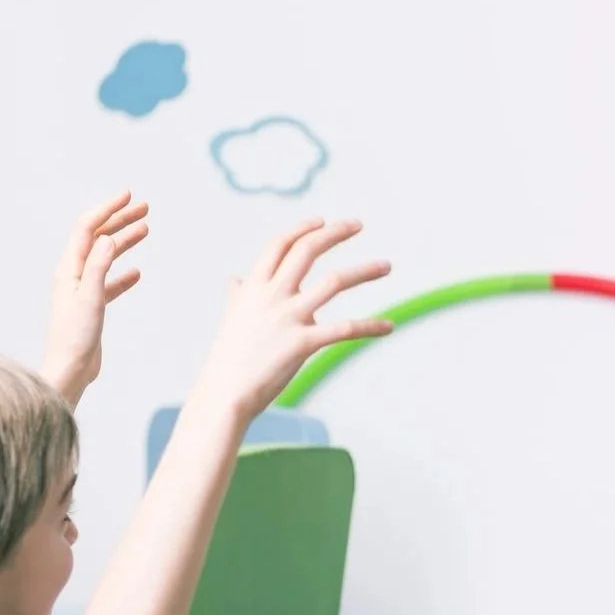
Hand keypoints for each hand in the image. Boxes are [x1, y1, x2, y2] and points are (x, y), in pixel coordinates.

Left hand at [40, 192, 149, 405]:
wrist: (70, 369)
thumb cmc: (75, 337)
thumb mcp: (90, 298)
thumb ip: (99, 266)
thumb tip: (109, 238)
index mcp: (69, 268)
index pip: (88, 228)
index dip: (107, 209)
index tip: (128, 197)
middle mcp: (73, 274)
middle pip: (98, 238)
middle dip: (119, 220)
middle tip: (144, 208)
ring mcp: (83, 289)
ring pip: (106, 257)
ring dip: (125, 242)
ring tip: (146, 230)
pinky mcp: (92, 306)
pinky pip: (109, 282)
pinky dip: (123, 273)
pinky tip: (137, 273)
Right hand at [184, 218, 393, 423]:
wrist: (225, 394)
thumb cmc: (230, 359)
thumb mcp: (233, 319)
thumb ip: (238, 296)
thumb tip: (236, 280)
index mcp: (254, 288)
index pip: (279, 246)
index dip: (302, 229)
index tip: (323, 220)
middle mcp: (271, 296)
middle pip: (306, 251)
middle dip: (334, 233)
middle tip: (359, 224)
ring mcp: (287, 318)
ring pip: (332, 282)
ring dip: (364, 271)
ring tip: (387, 265)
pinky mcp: (302, 343)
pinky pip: (344, 329)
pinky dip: (370, 326)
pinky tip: (389, 326)